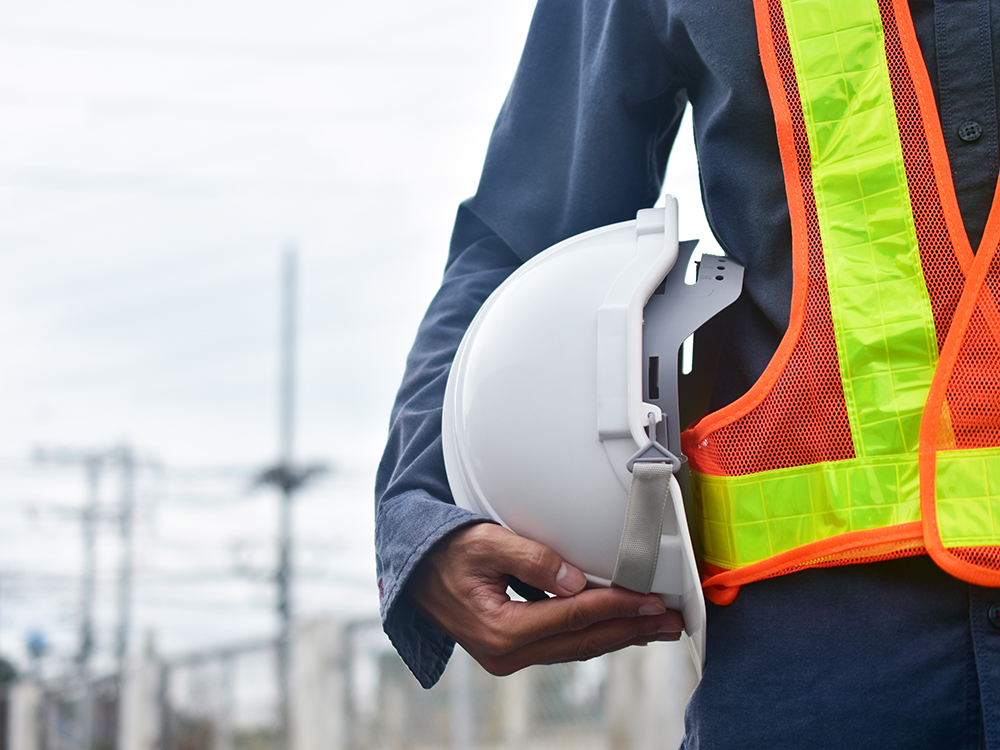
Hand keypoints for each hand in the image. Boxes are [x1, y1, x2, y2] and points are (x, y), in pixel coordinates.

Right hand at [407, 522, 684, 675]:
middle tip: (672, 620)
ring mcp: (509, 656)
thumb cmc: (445, 552)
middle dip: (631, 629)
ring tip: (657, 626)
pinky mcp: (512, 650)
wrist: (412, 572)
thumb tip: (576, 579)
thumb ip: (530, 558)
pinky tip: (618, 627)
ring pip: (577, 647)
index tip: (650, 598)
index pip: (573, 616)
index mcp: (500, 629)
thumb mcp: (484, 542)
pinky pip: (564, 644)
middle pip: (582, 641)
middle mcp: (506, 652)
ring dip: (620, 635)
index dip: (616, 606)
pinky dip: (595, 634)